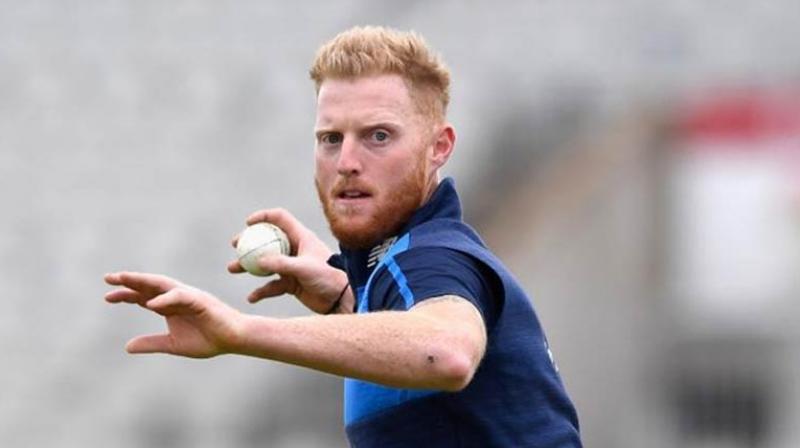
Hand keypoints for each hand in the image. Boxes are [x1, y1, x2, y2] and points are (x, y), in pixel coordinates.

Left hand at [104, 272, 244, 357]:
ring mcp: (189, 296)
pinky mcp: (200, 300)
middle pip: (149, 285)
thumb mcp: (173, 344)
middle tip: (108, 278)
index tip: (107, 296)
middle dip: (129, 280)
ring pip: (162, 284)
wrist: (233, 340)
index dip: (126, 294)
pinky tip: (150, 304)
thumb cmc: (208, 339)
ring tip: (125, 279)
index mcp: (170, 306)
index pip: (144, 296)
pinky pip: (180, 296)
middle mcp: (177, 297)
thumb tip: (127, 346)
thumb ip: (152, 343)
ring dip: (143, 280)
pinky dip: (165, 299)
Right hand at [228, 208, 351, 313]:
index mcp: (301, 237)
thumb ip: (282, 264)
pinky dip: (261, 291)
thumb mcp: (305, 269)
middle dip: (250, 241)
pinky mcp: (291, 283)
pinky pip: (271, 285)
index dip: (264, 217)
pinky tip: (252, 298)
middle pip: (268, 240)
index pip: (280, 219)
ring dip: (249, 266)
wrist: (342, 300)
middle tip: (235, 245)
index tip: (248, 223)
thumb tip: (258, 261)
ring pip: (265, 263)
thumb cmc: (329, 278)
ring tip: (232, 268)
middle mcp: (295, 250)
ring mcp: (292, 267)